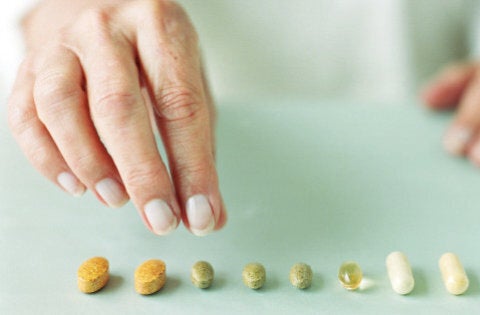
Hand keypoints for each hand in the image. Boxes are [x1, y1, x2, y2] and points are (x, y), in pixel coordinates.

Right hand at [7, 0, 225, 234]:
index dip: (192, 166)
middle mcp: (107, 28)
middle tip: (161, 220)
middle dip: (142, 174)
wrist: (97, 4)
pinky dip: (48, 159)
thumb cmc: (152, 52)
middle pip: (118, 107)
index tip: (200, 215)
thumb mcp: (188, 80)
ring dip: (90, 164)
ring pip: (62, 107)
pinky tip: (77, 186)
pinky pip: (25, 116)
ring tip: (116, 199)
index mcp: (160, 26)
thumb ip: (199, 145)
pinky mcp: (29, 65)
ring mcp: (62, 44)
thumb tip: (208, 215)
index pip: (180, 104)